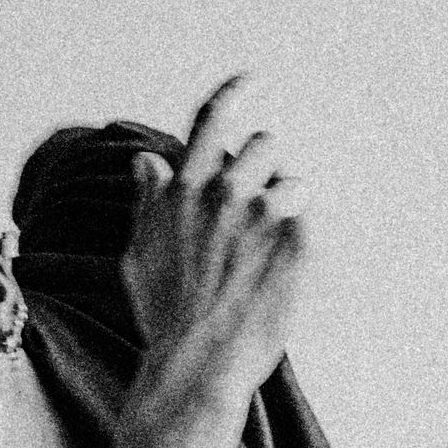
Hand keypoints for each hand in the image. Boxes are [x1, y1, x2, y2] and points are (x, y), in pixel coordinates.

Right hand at [121, 76, 309, 396]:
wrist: (199, 368)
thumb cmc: (164, 319)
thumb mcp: (139, 256)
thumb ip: (147, 202)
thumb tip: (147, 161)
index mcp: (184, 189)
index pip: (213, 119)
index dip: (234, 92)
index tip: (251, 79)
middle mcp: (224, 191)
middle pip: (262, 145)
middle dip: (263, 169)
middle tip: (257, 212)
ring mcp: (263, 214)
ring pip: (292, 181)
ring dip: (286, 204)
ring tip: (270, 250)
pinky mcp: (297, 241)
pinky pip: (308, 220)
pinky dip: (300, 240)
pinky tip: (280, 274)